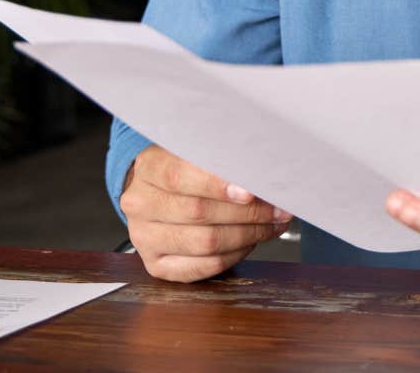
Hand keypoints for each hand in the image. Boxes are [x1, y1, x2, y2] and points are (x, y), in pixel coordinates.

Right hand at [119, 145, 289, 282]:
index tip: (250, 191)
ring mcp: (144, 238)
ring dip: (248, 235)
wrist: (157, 193)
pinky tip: (251, 241)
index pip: (179, 176)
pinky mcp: (156, 265)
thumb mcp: (199, 152)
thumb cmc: (187, 170)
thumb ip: (224, 160)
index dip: (217, 185)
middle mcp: (140, 204)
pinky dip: (235, 255)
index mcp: (149, 168)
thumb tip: (263, 173)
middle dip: (248, 212)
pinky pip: (203, 266)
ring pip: (204, 242)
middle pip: (198, 212)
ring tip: (272, 224)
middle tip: (278, 208)